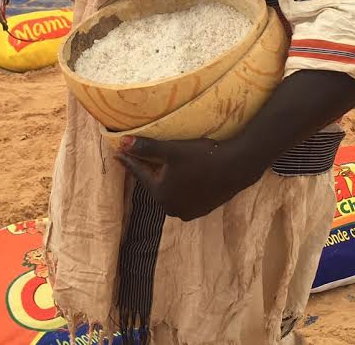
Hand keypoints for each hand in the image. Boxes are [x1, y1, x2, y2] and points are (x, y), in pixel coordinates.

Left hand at [116, 136, 246, 221]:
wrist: (236, 167)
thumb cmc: (202, 157)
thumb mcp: (172, 149)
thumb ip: (147, 147)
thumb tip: (122, 143)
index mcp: (160, 194)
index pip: (140, 173)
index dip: (129, 161)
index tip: (118, 154)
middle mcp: (171, 208)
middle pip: (155, 183)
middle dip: (149, 169)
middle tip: (141, 155)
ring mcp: (188, 211)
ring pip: (170, 190)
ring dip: (166, 178)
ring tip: (163, 164)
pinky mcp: (202, 209)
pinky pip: (184, 195)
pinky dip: (180, 185)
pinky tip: (183, 174)